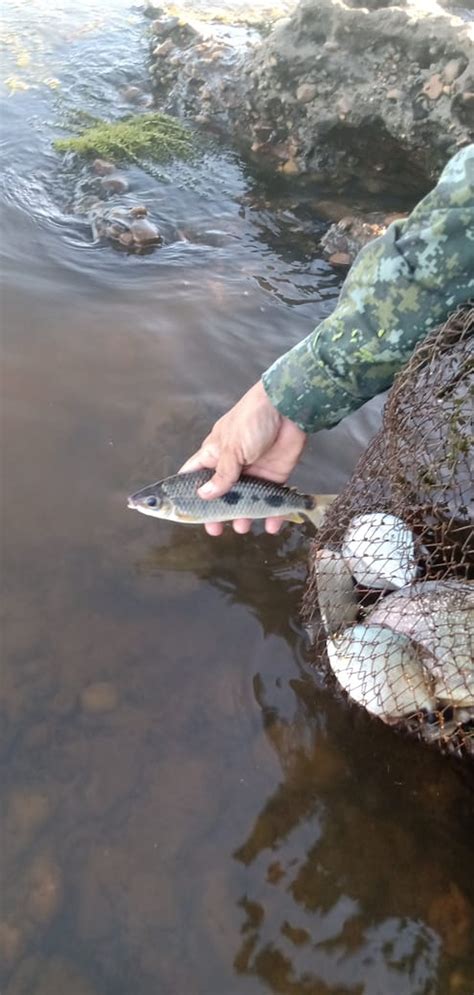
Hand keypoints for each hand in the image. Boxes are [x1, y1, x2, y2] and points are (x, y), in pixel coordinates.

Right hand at [179, 381, 306, 534]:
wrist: (288, 407)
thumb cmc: (252, 420)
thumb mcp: (232, 448)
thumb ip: (221, 475)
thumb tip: (204, 495)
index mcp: (214, 454)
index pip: (193, 476)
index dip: (187, 494)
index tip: (184, 513)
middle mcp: (231, 466)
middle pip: (220, 495)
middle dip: (217, 513)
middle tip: (216, 529)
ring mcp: (253, 472)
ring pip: (245, 500)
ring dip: (243, 516)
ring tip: (242, 528)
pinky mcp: (275, 476)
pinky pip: (272, 499)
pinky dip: (273, 514)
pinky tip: (270, 526)